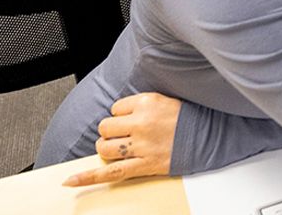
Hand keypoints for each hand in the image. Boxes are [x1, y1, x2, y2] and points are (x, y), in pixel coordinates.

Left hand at [62, 92, 181, 186]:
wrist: (211, 137)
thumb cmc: (190, 119)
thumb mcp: (165, 100)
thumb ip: (140, 105)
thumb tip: (116, 114)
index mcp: (148, 102)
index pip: (115, 108)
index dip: (122, 115)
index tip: (135, 119)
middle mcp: (142, 123)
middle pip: (106, 127)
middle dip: (112, 132)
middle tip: (128, 135)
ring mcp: (142, 145)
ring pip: (104, 148)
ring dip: (109, 149)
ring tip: (123, 148)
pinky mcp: (144, 164)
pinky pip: (110, 172)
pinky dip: (88, 178)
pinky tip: (70, 181)